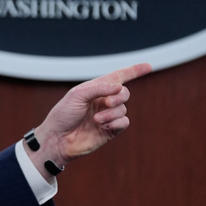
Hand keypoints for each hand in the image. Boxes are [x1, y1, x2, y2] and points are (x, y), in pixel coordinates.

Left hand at [29, 63, 152, 169]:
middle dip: (119, 96)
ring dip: (111, 113)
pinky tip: (103, 126)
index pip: (118, 77)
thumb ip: (99, 88)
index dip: (133, 71)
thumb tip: (119, 87)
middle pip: (124, 93)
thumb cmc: (63, 115)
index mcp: (95, 89)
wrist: (57, 139)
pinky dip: (116, 122)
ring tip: (96, 120)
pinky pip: (124, 122)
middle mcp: (103, 101)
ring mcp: (108, 116)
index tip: (148, 66)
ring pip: (123, 108)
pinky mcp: (110, 130)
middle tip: (107, 102)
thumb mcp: (77, 95)